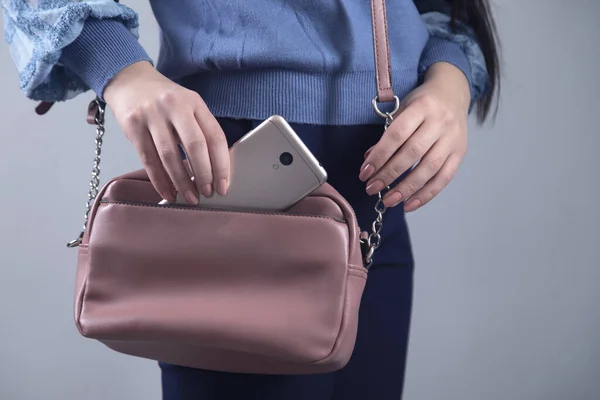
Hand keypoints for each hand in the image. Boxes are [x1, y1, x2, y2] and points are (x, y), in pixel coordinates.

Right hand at [104, 61, 229, 204]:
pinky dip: (160, 181)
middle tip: (208, 193)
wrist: (129, 80)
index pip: (215, 136)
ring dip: (182, 182)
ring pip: (170, 156)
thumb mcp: (188, 106)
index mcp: (195, 102)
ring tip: (189, 197)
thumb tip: (215, 170)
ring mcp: (152, 115)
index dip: (222, 164)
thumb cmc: (164, 100)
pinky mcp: (133, 126)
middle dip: (204, 175)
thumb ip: (201, 131)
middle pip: (195, 146)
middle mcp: (174, 106)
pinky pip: (148, 160)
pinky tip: (168, 192)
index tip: (223, 186)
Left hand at [359, 62, 470, 211]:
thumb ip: (387, 134)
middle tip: (372, 188)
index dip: (380, 155)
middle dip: (389, 174)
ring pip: (429, 168)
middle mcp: (440, 122)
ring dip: (407, 189)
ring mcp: (453, 139)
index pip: (397, 134)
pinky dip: (426, 194)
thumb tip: (369, 161)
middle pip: (413, 153)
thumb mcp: (402, 109)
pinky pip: (444, 178)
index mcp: (422, 107)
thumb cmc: (422, 103)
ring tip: (389, 200)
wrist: (453, 93)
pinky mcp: (460, 153)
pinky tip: (409, 204)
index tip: (365, 172)